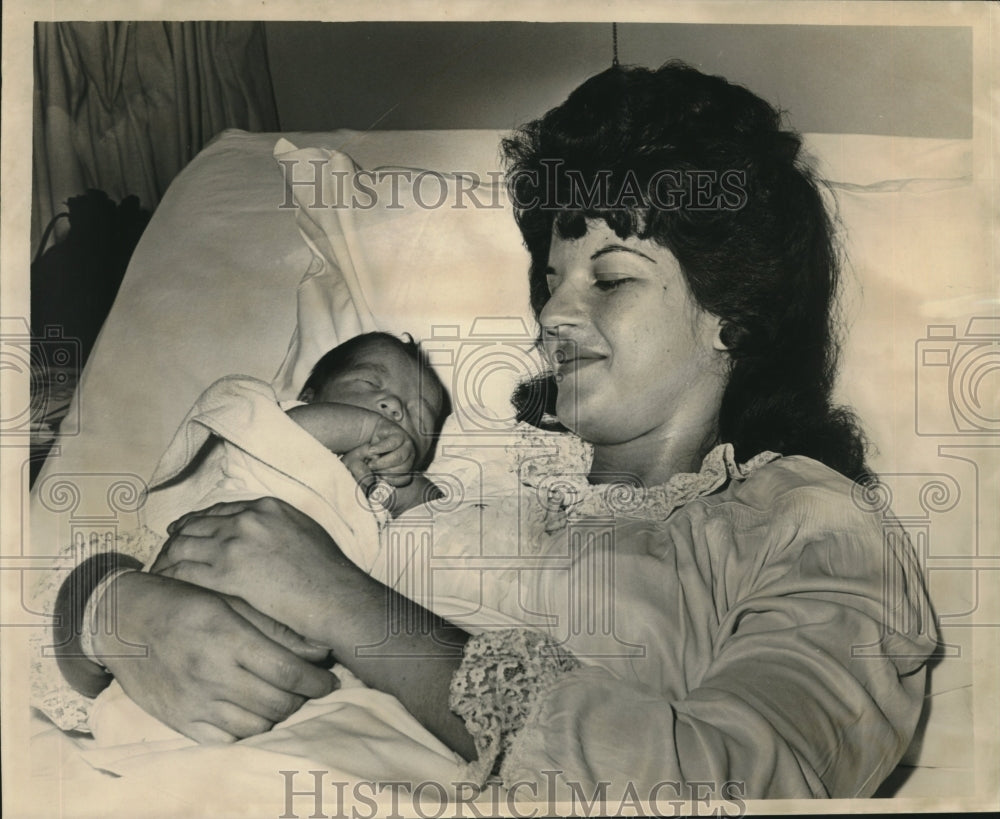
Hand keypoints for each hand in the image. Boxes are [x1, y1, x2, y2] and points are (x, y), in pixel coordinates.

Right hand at [94, 571, 337, 742]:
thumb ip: (275, 627)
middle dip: (303, 698)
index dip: (317, 681)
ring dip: (279, 714)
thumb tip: (321, 649)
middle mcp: (211, 674)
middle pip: (277, 702)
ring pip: (257, 724)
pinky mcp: (180, 721)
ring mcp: (194, 702)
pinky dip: (249, 729)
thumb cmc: (183, 602)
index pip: (287, 672)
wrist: (122, 621)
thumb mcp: (230, 600)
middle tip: (311, 687)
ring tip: (286, 697)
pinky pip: (227, 739)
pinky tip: (255, 711)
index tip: (330, 679)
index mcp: (227, 638)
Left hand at [152, 498, 367, 641]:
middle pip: (198, 524)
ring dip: (169, 557)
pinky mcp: (228, 572)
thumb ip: (279, 527)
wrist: (335, 596)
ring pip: (186, 545)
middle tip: (166, 549)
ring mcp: (236, 544)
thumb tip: (267, 535)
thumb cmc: (329, 573)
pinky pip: (186, 570)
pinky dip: (171, 575)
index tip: (186, 529)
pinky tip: (165, 584)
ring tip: (159, 569)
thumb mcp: (306, 532)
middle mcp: (248, 519)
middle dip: (178, 537)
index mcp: (267, 507)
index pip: (221, 510)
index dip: (199, 520)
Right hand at [366, 416, 416, 484]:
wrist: (368, 434)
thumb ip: (365, 477)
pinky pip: (393, 443)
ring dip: (383, 462)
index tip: (379, 478)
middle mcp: (408, 457)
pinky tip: (371, 450)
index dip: (391, 480)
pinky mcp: (399, 434)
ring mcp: (406, 445)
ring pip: (399, 457)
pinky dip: (380, 448)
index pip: (405, 479)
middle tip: (372, 470)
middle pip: (403, 469)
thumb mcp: (366, 469)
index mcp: (405, 467)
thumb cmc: (367, 455)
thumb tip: (370, 482)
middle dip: (386, 471)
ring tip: (371, 463)